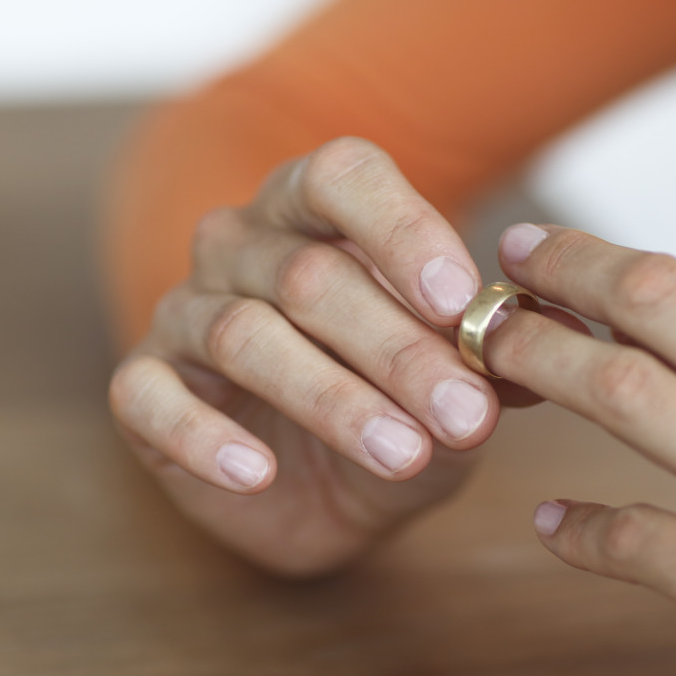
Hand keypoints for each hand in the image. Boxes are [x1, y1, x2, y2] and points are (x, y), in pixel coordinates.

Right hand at [109, 138, 531, 576]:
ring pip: (243, 335)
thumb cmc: (394, 412)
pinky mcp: (142, 387)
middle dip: (395, 349)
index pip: (343, 177)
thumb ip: (488, 364)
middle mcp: (240, 245)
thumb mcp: (457, 388)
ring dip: (331, 399)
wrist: (326, 498)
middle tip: (463, 415)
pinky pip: (153, 398)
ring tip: (402, 454)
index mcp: (315, 212)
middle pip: (307, 275)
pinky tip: (255, 473)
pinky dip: (203, 437)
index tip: (457, 300)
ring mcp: (184, 311)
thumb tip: (534, 343)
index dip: (400, 230)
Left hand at [487, 224, 675, 675]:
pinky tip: (552, 525)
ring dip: (537, 362)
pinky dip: (575, 528)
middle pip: (654, 304)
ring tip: (488, 356)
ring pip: (620, 393)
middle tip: (508, 267)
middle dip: (564, 272)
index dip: (654, 283)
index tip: (598, 286)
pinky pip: (625, 538)